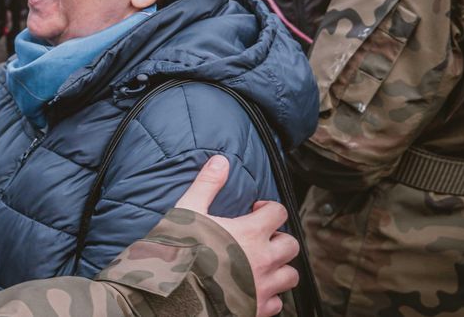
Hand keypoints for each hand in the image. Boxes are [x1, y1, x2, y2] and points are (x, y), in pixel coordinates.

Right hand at [176, 156, 299, 316]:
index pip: (279, 213)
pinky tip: (254, 290)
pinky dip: (270, 296)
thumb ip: (207, 184)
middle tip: (260, 238)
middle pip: (290, 245)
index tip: (255, 210)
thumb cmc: (179, 251)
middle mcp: (263, 260)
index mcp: (251, 233)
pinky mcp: (257, 310)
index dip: (269, 208)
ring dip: (279, 268)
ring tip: (261, 264)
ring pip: (289, 276)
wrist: (173, 294)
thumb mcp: (188, 210)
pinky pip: (277, 304)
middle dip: (278, 239)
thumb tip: (221, 160)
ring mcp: (263, 288)